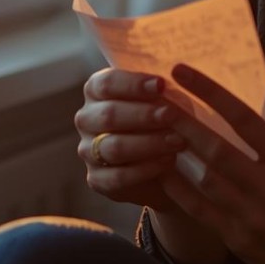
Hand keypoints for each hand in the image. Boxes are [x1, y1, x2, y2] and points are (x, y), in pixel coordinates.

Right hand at [74, 68, 186, 211]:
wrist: (166, 166)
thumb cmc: (164, 120)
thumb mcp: (165, 99)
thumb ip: (162, 91)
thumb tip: (167, 84)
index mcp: (96, 91)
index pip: (107, 83)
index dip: (134, 84)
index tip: (161, 85)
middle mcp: (87, 119)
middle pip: (109, 115)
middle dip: (144, 115)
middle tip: (171, 115)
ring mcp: (88, 151)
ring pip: (114, 147)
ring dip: (149, 143)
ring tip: (177, 141)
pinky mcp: (97, 180)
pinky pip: (118, 177)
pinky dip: (146, 169)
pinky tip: (168, 161)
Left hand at [160, 63, 264, 263]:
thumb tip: (264, 89)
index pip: (246, 119)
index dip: (211, 92)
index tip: (184, 72)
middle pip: (218, 149)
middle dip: (184, 122)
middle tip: (159, 101)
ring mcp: (252, 216)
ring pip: (205, 179)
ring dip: (178, 152)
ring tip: (156, 131)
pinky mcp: (238, 238)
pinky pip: (199, 211)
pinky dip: (179, 189)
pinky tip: (164, 170)